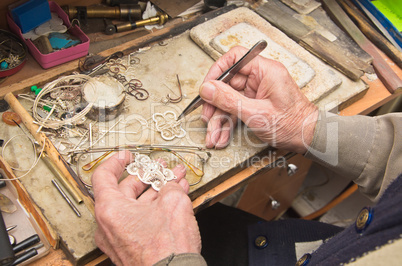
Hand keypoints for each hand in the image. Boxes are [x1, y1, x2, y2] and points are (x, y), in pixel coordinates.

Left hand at [92, 150, 200, 264]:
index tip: (126, 156)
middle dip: (148, 176)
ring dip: (155, 191)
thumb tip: (171, 184)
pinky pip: (140, 220)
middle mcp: (108, 225)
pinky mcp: (130, 248)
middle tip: (161, 168)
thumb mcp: (173, 201)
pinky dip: (155, 208)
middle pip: (124, 190)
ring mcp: (119, 239)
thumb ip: (169, 185)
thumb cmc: (166, 249)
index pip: (103, 176)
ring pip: (136, 206)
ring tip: (174, 181)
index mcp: (110, 210)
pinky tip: (172, 199)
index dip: (116, 161)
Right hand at [199, 46, 317, 153]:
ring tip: (214, 136)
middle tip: (207, 118)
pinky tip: (222, 135)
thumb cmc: (292, 124)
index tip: (206, 87)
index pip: (235, 58)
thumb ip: (229, 100)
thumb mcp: (256, 113)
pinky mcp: (254, 103)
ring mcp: (256, 91)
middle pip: (227, 84)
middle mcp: (260, 78)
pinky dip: (227, 123)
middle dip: (215, 104)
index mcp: (265, 71)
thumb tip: (208, 88)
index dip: (217, 71)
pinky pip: (234, 109)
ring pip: (228, 100)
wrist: (306, 139)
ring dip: (219, 119)